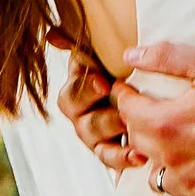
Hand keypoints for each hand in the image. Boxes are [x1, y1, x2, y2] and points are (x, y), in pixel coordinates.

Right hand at [57, 49, 138, 174]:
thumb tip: (51, 35)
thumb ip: (78, 42)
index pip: (72, 93)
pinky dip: (124, 160)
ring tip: (136, 131)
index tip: (105, 83)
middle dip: (103, 117)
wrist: (143, 85)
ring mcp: (92, 136)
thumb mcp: (102, 51)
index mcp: (76, 88)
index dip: (86, 89)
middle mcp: (79, 114)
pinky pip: (110, 160)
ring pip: (96, 142)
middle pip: (82, 122)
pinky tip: (140, 156)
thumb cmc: (119, 65)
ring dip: (116, 136)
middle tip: (124, 113)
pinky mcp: (108, 152)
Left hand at [112, 42, 194, 195]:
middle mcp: (171, 159)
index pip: (127, 111)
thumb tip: (129, 56)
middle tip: (153, 115)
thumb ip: (166, 57)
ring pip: (155, 180)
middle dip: (139, 126)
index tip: (130, 91)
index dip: (126, 97)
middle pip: (137, 143)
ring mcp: (189, 187)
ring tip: (173, 150)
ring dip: (159, 164)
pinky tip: (186, 186)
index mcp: (166, 122)